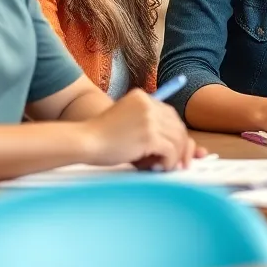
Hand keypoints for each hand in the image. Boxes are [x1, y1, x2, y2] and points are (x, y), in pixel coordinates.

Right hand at [83, 89, 203, 170]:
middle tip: (179, 162)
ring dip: (175, 156)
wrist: (85, 141)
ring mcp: (149, 119)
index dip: (176, 133)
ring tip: (163, 166)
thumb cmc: (102, 137)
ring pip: (178, 139)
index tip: (177, 149)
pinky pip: (171, 150)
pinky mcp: (149, 135)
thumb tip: (175, 139)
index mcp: (142, 97)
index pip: (170, 115)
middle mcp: (148, 104)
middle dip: (182, 146)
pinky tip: (158, 168)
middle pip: (177, 125)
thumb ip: (149, 126)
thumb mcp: (127, 122)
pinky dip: (169, 162)